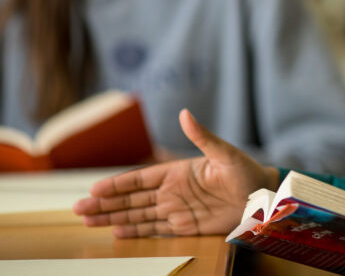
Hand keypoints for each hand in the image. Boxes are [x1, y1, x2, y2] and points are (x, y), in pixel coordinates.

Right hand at [72, 108, 277, 236]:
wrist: (264, 198)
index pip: (140, 179)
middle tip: (78, 209)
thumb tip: (184, 114)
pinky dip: (136, 232)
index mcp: (179, 172)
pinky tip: (117, 233)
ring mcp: (178, 209)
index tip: (94, 188)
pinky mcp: (187, 226)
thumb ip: (202, 136)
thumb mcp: (225, 153)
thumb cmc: (248, 172)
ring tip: (88, 221)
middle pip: (132, 199)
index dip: (117, 184)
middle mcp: (173, 191)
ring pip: (138, 215)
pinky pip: (156, 230)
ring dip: (113, 218)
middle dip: (105, 204)